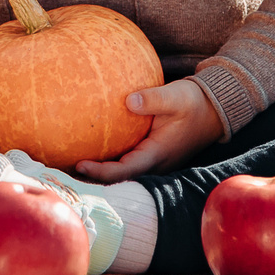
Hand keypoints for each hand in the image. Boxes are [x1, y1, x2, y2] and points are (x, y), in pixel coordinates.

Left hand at [76, 79, 223, 182]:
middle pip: (118, 178)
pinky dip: (107, 158)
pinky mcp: (148, 152)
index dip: (103, 172)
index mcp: (157, 154)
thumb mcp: (176, 96)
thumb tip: (128, 101)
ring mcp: (150, 160)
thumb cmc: (193, 102)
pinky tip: (88, 148)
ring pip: (120, 171)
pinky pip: (124, 160)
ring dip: (97, 171)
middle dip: (92, 178)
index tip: (80, 164)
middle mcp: (152, 163)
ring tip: (66, 164)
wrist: (212, 109)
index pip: (126, 170)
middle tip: (62, 170)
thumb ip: (153, 99)